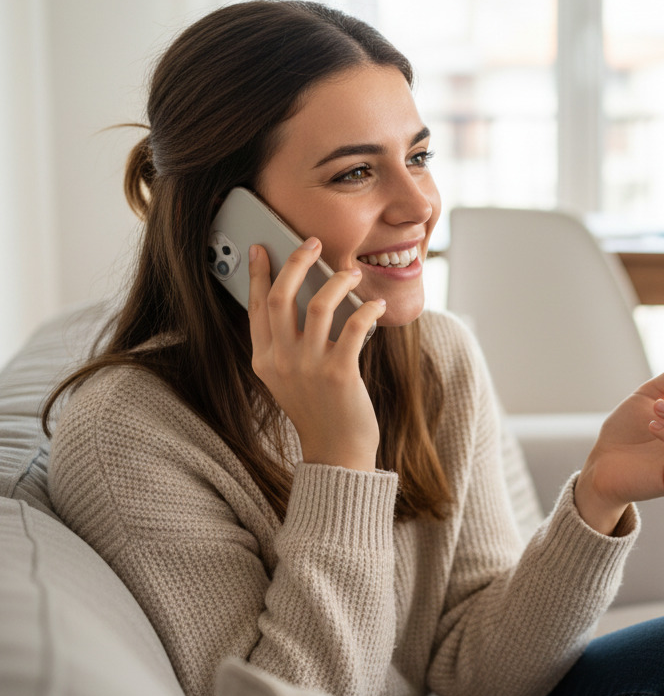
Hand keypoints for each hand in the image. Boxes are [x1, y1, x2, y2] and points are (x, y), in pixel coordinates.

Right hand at [247, 238, 385, 470]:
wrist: (336, 451)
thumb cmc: (319, 410)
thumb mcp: (289, 378)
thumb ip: (287, 345)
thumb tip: (303, 299)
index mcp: (264, 360)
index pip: (256, 307)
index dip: (259, 274)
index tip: (262, 248)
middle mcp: (281, 361)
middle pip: (281, 297)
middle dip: (296, 262)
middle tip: (313, 243)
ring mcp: (309, 367)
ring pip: (318, 305)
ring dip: (337, 281)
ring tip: (351, 272)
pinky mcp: (340, 373)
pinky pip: (353, 326)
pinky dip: (366, 309)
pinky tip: (374, 304)